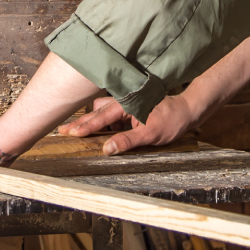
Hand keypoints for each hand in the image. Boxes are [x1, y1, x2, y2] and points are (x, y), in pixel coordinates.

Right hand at [58, 94, 196, 154]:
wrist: (186, 111)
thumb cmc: (171, 121)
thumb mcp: (151, 134)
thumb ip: (127, 141)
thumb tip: (107, 149)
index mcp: (127, 104)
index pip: (102, 117)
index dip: (86, 126)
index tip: (72, 133)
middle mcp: (124, 101)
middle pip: (96, 111)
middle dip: (80, 122)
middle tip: (63, 131)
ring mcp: (126, 104)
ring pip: (102, 111)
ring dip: (92, 122)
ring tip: (79, 133)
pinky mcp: (129, 108)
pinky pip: (111, 114)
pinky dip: (104, 122)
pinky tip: (103, 132)